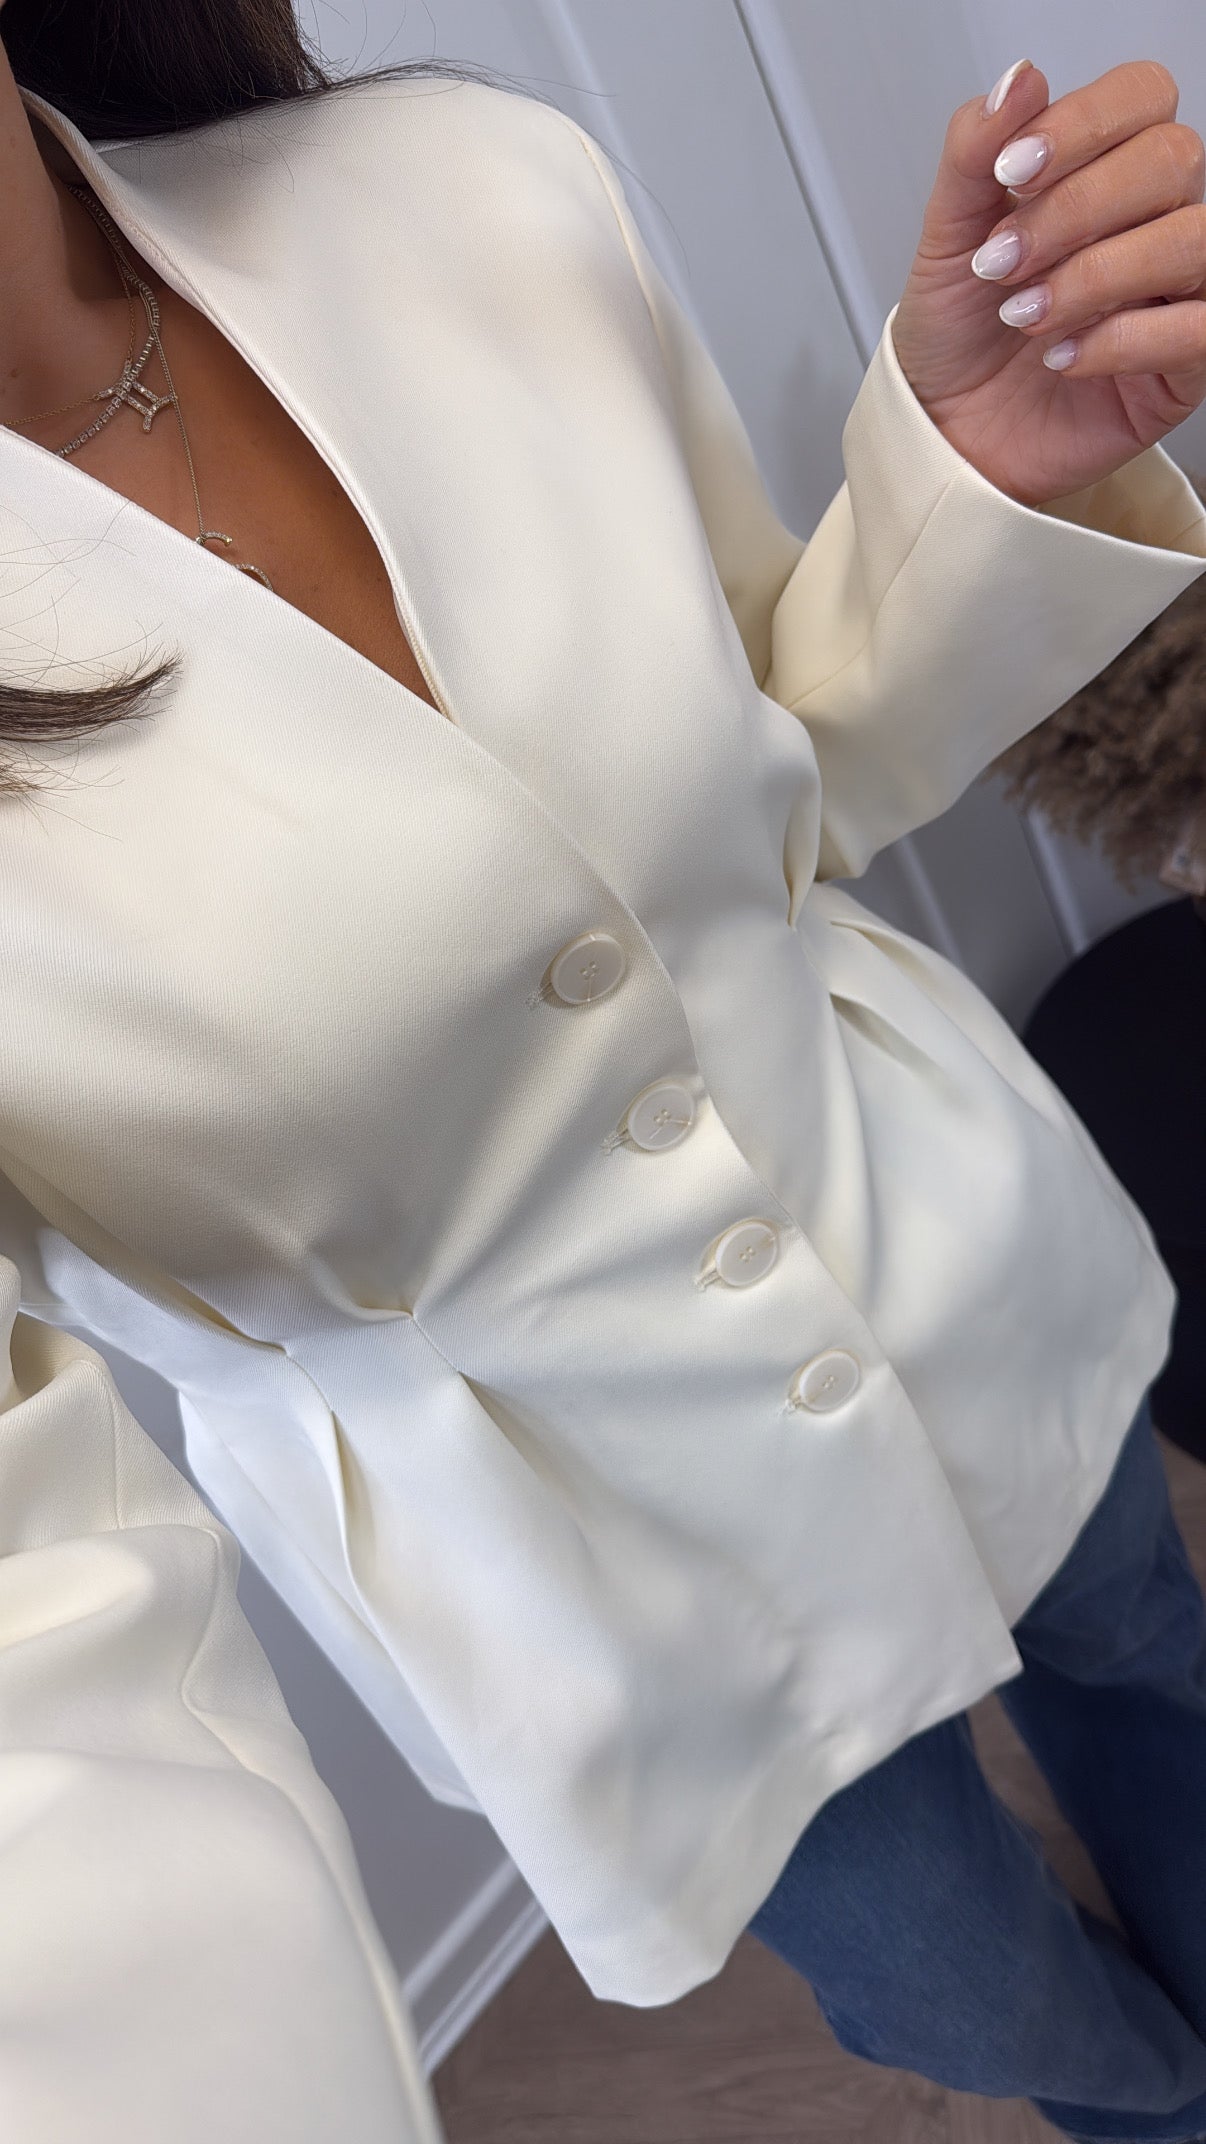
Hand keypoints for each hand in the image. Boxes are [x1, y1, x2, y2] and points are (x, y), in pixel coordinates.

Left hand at [890, 58, 1205, 507]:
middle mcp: (1156, 218)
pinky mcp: (1186, 365)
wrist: (947, 431)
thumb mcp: (947, 235)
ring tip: (1023, 315)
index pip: (1143, 97)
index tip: (1008, 173)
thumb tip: (1019, 80)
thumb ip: (976, 152)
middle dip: (1076, 208)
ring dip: (1096, 274)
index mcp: (1108, 168)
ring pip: (1194, 240)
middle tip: (1003, 262)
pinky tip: (1063, 356)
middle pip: (1173, 159)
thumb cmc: (959, 333)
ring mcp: (1180, 289)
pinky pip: (1198, 329)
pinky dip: (1121, 340)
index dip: (1082, 124)